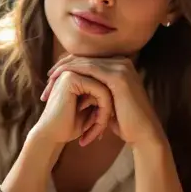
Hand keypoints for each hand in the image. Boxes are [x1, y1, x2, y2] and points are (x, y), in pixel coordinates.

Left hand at [41, 56, 164, 147]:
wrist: (143, 133)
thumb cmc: (126, 122)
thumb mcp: (109, 102)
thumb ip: (98, 92)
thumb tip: (82, 91)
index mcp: (120, 65)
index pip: (89, 60)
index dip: (69, 66)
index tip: (53, 78)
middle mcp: (122, 61)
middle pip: (85, 58)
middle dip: (63, 67)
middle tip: (47, 78)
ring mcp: (121, 67)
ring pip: (84, 62)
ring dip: (64, 70)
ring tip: (49, 81)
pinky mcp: (118, 76)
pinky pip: (89, 69)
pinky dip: (72, 73)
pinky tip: (59, 80)